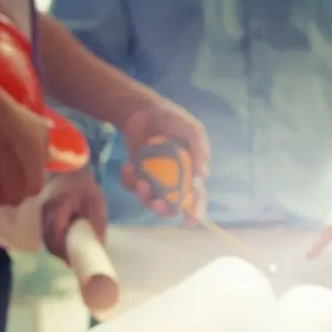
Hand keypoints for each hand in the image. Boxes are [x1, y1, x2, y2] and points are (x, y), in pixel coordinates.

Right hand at [0, 98, 48, 205]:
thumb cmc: (15, 124)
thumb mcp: (41, 131)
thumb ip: (45, 149)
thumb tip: (50, 156)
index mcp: (34, 187)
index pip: (27, 187)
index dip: (18, 173)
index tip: (9, 161)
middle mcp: (14, 199)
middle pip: (6, 193)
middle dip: (0, 182)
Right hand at [41, 166, 107, 261]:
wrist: (71, 170)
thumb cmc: (86, 187)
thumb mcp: (96, 204)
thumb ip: (96, 226)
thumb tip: (99, 249)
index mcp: (60, 206)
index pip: (56, 233)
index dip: (63, 250)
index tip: (73, 261)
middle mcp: (46, 209)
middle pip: (48, 239)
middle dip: (59, 253)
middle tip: (72, 262)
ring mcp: (41, 211)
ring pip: (45, 237)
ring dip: (55, 248)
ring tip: (69, 256)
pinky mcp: (40, 213)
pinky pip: (45, 232)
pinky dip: (53, 241)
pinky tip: (64, 245)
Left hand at [117, 95, 210, 223]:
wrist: (144, 110)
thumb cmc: (173, 120)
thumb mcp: (191, 130)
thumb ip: (200, 150)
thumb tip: (204, 175)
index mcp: (191, 174)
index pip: (197, 198)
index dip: (195, 211)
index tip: (188, 221)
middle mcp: (174, 182)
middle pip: (172, 206)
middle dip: (164, 209)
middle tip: (157, 202)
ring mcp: (154, 180)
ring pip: (150, 200)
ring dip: (143, 195)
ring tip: (137, 178)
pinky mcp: (137, 175)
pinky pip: (132, 187)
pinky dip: (128, 180)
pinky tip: (126, 166)